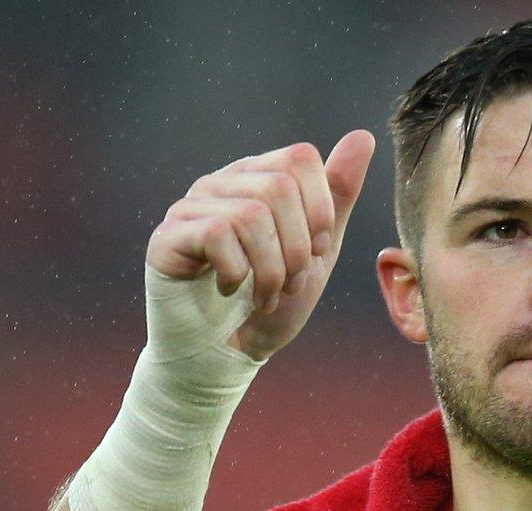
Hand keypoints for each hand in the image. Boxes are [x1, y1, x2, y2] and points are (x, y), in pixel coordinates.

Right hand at [144, 130, 374, 361]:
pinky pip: (216, 235)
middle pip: (279, 187)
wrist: (228, 353)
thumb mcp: (318, 251)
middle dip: (297, 249)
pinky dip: (237, 273)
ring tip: (266, 297)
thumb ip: (338, 195)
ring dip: (270, 270)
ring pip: (251, 215)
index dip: (320, 208)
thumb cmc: (273, 302)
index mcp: (258, 179)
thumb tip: (364, 135)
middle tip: (289, 285)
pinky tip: (230, 290)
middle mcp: (222, 183)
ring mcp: (191, 206)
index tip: (316, 252)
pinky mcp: (167, 237)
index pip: (301, 157)